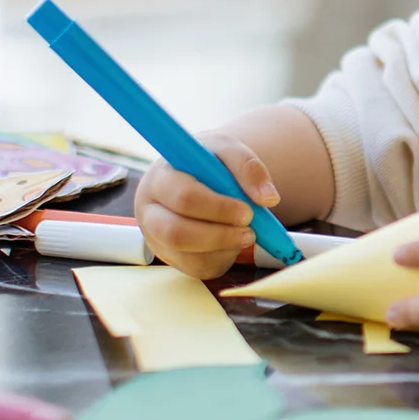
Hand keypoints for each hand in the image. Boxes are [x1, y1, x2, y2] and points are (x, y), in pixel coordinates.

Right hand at [132, 134, 281, 278]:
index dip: (217, 208)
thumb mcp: (227, 151)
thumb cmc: (209, 163)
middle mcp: (151, 212)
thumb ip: (248, 167)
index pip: (184, 198)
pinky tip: (233, 243)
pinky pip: (197, 268)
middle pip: (177, 233)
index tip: (248, 211)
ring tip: (246, 234)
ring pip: (188, 256)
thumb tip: (267, 198)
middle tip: (250, 232)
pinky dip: (222, 259)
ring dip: (224, 248)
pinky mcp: (172, 257)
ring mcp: (158, 239)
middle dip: (220, 235)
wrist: (197, 176)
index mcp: (160, 179)